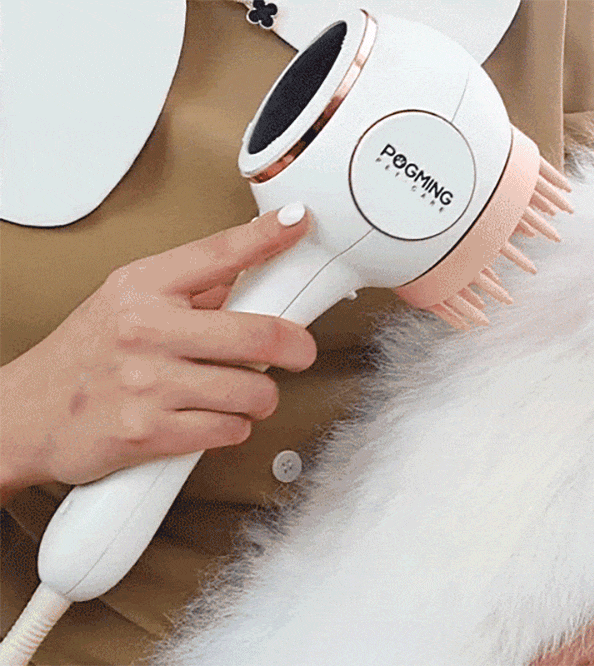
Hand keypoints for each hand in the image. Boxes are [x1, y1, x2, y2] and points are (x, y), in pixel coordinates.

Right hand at [0, 206, 316, 501]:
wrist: (25, 415)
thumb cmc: (84, 357)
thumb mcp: (126, 301)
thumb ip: (187, 289)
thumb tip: (251, 274)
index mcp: (142, 288)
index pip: (219, 253)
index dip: (267, 237)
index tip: (297, 223)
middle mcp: (145, 330)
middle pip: (259, 335)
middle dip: (297, 348)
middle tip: (300, 351)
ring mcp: (147, 384)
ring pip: (254, 391)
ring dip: (260, 397)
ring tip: (240, 391)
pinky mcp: (149, 432)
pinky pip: (231, 430)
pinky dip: (233, 427)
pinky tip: (213, 417)